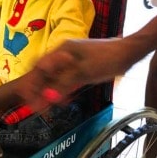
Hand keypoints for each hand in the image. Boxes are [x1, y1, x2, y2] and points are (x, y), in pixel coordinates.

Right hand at [17, 37, 135, 111]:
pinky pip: (65, 79)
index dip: (32, 83)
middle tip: (37, 107)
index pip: (39, 66)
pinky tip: (64, 99)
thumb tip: (48, 98)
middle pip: (45, 72)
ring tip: (48, 107)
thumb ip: (64, 84)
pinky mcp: (79, 67)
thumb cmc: (107, 59)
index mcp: (61, 50)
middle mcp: (63, 54)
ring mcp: (71, 60)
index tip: (29, 98)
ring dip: (50, 91)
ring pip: (54, 77)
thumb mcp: (84, 72)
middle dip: (39, 90)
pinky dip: (62, 89)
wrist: (127, 53)